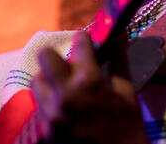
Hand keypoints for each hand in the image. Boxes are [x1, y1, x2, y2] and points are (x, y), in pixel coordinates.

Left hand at [30, 31, 149, 143]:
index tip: (84, 41)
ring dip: (49, 81)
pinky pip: (39, 105)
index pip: (78, 44)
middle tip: (69, 67)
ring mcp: (52, 114)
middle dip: (58, 57)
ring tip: (64, 90)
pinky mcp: (45, 130)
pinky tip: (63, 109)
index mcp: (90, 82)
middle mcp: (65, 94)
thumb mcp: (128, 93)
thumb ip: (118, 62)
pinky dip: (49, 103)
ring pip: (36, 81)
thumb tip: (116, 36)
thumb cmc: (128, 128)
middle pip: (45, 56)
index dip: (83, 39)